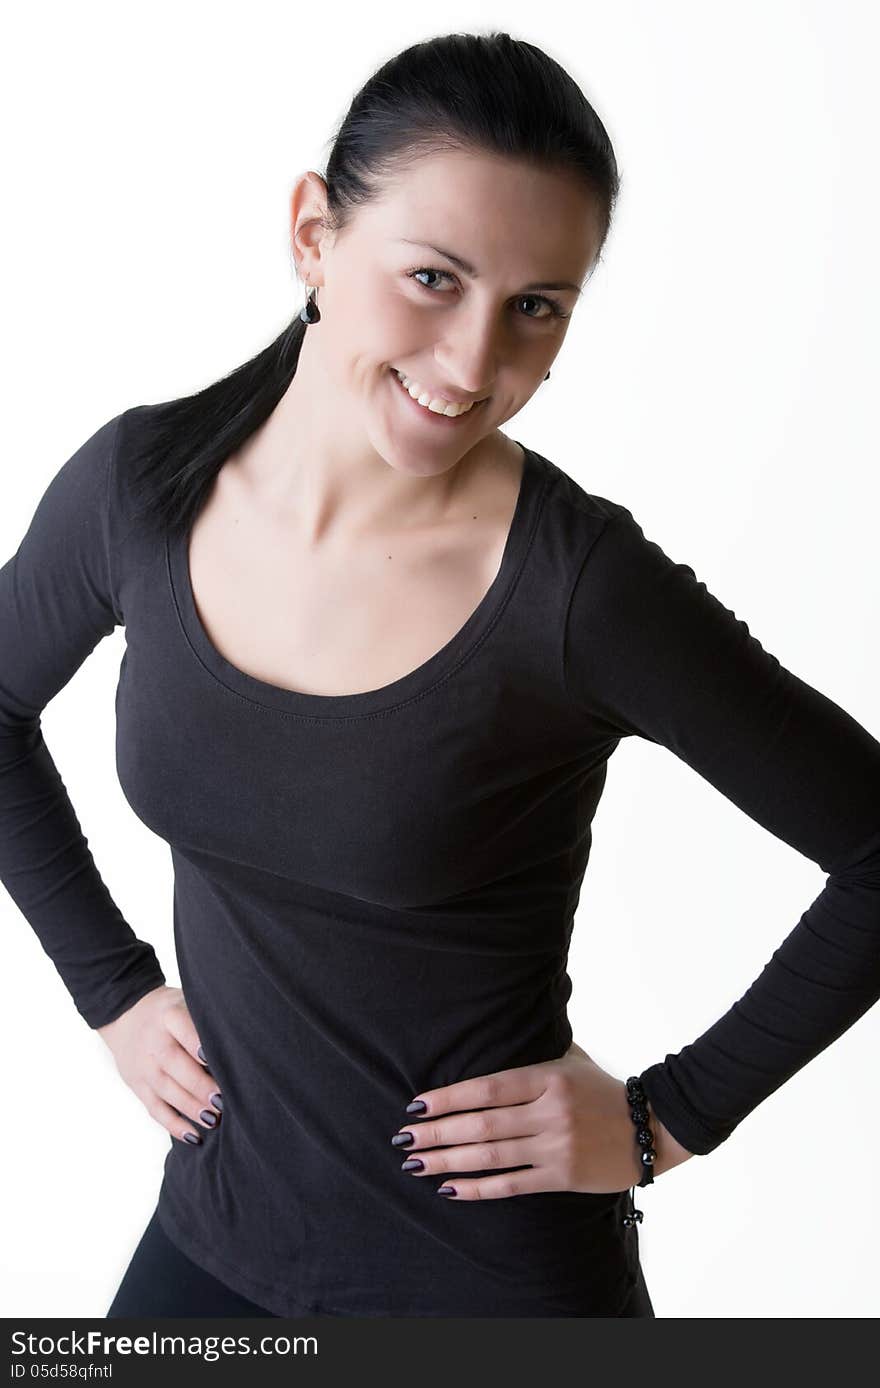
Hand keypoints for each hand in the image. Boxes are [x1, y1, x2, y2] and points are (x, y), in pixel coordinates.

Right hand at [96, 985, 222, 1145]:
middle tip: (222, 1101)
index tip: (214, 1060)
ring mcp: (142, 1065)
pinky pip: (154, 1108)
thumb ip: (206, 1018)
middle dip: (198, 1085)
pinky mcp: (137, 1085)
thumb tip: (243, 1039)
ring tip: (214, 1120)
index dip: (197, 1043)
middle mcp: (153, 1040)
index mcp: (168, 1014)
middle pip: (173, 1063)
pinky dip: (174, 1125)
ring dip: (190, 1108)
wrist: (125, 1014)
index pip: (182, 1026)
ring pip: (165, 1090)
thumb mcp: (185, 1000)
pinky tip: (194, 1136)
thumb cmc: (169, 1010)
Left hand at [392, 1040, 693, 1199]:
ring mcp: (556, 1146)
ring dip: (448, 1161)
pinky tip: (450, 1188)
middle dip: (437, 1132)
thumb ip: (536, 1049)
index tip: (417, 1104)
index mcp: (548, 1077)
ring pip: (491, 1156)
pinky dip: (478, 1189)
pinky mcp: (563, 1176)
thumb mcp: (572, 1060)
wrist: (653, 1128)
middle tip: (402, 1137)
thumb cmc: (603, 1090)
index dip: (449, 1098)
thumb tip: (501, 1022)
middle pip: (482, 1124)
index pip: (487, 1088)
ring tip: (415, 1163)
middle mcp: (549, 1112)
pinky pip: (512, 1184)